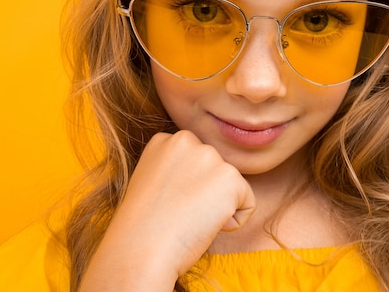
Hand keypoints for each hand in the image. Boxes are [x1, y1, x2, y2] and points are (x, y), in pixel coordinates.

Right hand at [78, 130, 255, 291]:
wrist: (140, 249)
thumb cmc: (143, 227)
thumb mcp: (152, 182)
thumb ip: (177, 169)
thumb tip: (204, 180)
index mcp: (166, 139)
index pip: (197, 162)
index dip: (186, 189)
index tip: (167, 203)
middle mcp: (188, 140)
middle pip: (216, 171)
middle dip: (204, 195)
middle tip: (177, 212)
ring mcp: (210, 156)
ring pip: (231, 186)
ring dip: (217, 207)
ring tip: (188, 218)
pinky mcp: (230, 178)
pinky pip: (248, 203)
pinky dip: (233, 222)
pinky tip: (204, 226)